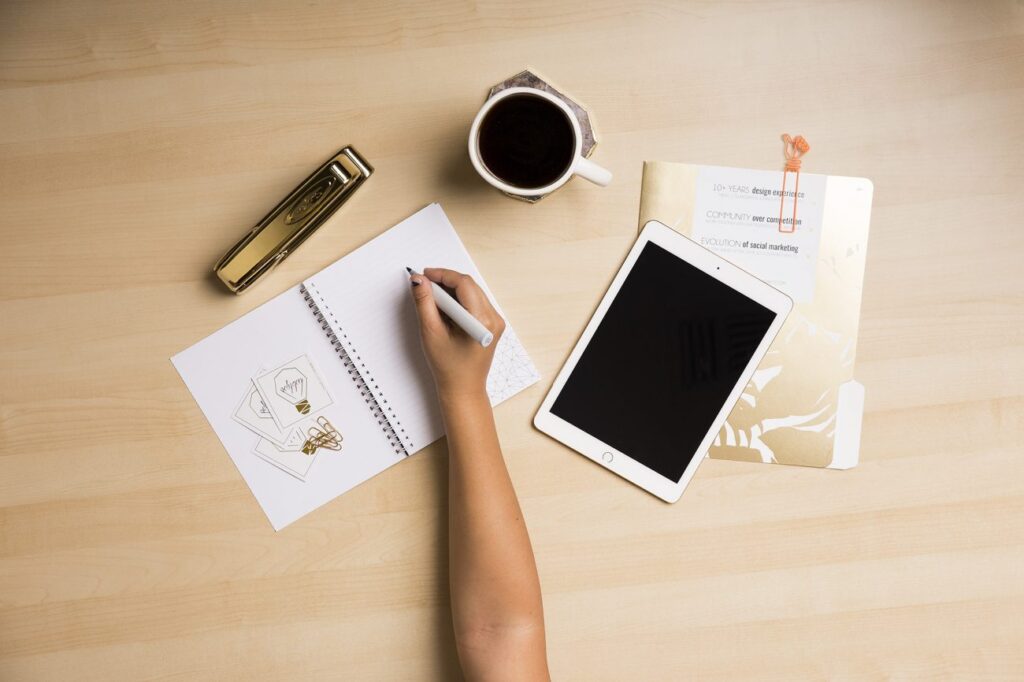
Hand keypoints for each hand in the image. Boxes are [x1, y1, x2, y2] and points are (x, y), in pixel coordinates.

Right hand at [409, 267, 505, 399]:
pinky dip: (458, 300)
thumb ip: (424, 302)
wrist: (463, 389)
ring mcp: (495, 321)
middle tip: (424, 285)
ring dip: (451, 290)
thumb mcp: (431, 332)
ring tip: (432, 298)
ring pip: (471, 292)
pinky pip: (474, 302)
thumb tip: (419, 281)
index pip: (463, 284)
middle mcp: (494, 318)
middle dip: (445, 281)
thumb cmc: (449, 367)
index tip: (424, 275)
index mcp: (482, 321)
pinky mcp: (492, 324)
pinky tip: (444, 307)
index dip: (442, 275)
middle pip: (469, 285)